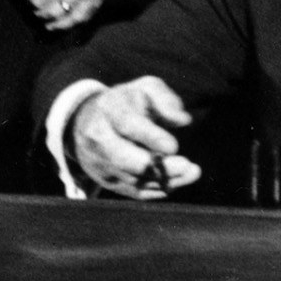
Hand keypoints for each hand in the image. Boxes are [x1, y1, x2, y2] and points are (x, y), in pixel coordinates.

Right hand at [66, 77, 201, 198]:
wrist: (89, 120)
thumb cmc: (128, 102)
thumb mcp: (147, 89)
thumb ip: (166, 100)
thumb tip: (183, 120)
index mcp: (109, 108)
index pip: (127, 125)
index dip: (150, 137)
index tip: (174, 146)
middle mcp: (98, 137)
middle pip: (124, 159)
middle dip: (157, 166)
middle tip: (186, 165)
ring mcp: (100, 161)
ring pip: (132, 179)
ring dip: (164, 180)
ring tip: (191, 172)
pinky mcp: (106, 180)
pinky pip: (133, 191)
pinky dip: (157, 190)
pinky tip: (176, 182)